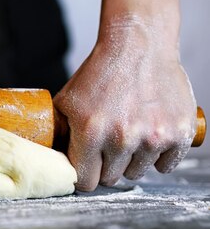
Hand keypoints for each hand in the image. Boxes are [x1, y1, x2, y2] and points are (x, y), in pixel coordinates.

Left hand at [54, 16, 196, 190]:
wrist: (138, 47)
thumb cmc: (101, 73)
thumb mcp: (66, 100)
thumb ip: (59, 132)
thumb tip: (51, 156)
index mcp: (90, 132)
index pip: (85, 181)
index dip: (84, 175)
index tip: (87, 167)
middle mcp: (121, 138)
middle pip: (110, 179)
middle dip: (106, 166)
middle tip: (107, 145)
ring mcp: (152, 138)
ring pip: (136, 173)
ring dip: (131, 160)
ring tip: (128, 134)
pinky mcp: (178, 134)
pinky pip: (165, 165)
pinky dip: (158, 156)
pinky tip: (149, 136)